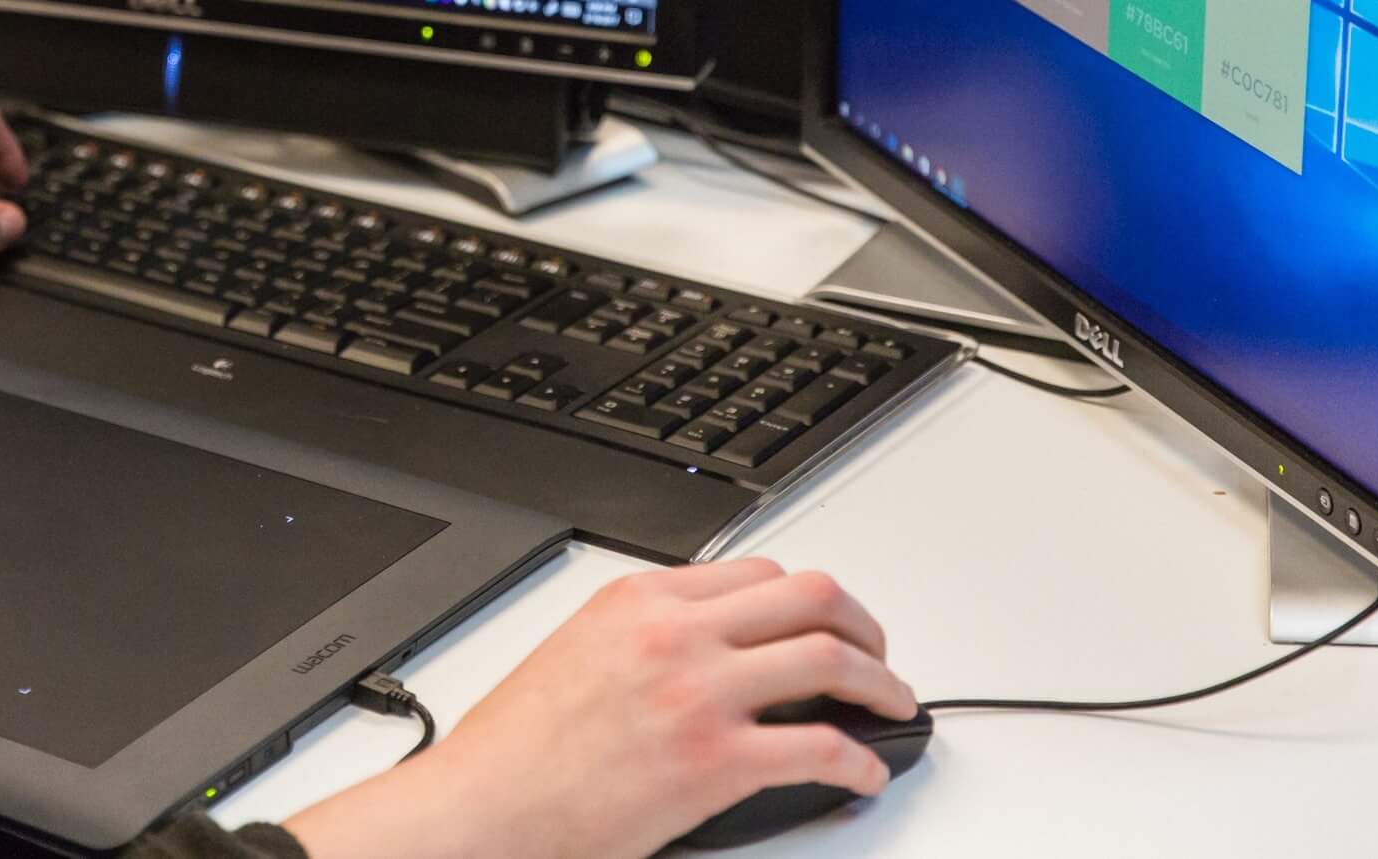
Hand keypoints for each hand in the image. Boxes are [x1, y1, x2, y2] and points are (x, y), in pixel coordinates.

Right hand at [282, 560, 915, 858]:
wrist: (485, 806)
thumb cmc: (513, 748)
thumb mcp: (576, 651)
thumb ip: (643, 636)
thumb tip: (702, 651)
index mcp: (640, 599)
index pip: (756, 572)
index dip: (807, 598)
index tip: (823, 621)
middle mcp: (677, 632)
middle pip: (809, 597)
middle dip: (862, 625)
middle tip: (878, 656)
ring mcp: (701, 693)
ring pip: (828, 658)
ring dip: (879, 684)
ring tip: (892, 707)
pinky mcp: (717, 761)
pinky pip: (820, 748)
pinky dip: (859, 761)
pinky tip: (863, 774)